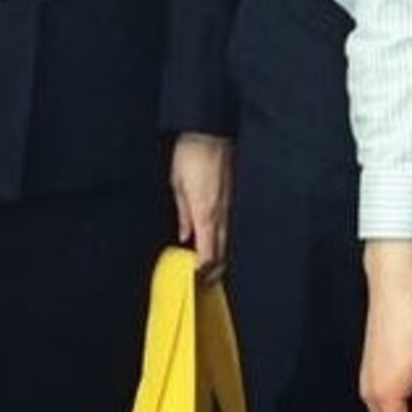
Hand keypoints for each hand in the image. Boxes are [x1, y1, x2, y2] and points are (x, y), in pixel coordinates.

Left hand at [168, 133, 231, 275]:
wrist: (210, 131)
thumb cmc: (191, 155)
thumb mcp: (177, 185)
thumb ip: (183, 214)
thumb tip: (185, 234)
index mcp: (206, 212)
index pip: (209, 251)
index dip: (204, 269)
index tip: (196, 279)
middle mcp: (222, 210)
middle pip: (223, 248)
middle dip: (216, 268)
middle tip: (206, 280)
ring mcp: (231, 202)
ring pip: (229, 236)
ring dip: (221, 252)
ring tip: (212, 266)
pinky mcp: (233, 193)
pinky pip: (230, 221)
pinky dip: (224, 235)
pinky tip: (218, 238)